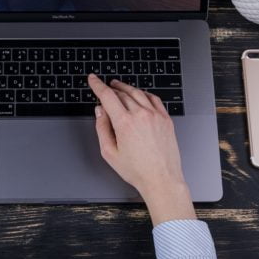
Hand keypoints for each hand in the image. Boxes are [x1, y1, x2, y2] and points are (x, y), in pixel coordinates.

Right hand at [88, 74, 195, 225]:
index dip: (97, 85)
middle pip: (122, 93)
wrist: (161, 179)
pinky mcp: (165, 118)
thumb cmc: (137, 170)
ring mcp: (155, 115)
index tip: (93, 79)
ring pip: (137, 92)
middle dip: (111, 88)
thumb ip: (102, 128)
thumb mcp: (109, 153)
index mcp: (125, 123)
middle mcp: (141, 115)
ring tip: (119, 87)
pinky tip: (139, 94)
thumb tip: (100, 111)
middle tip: (105, 88)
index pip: (107, 96)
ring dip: (126, 88)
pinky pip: (153, 98)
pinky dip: (143, 93)